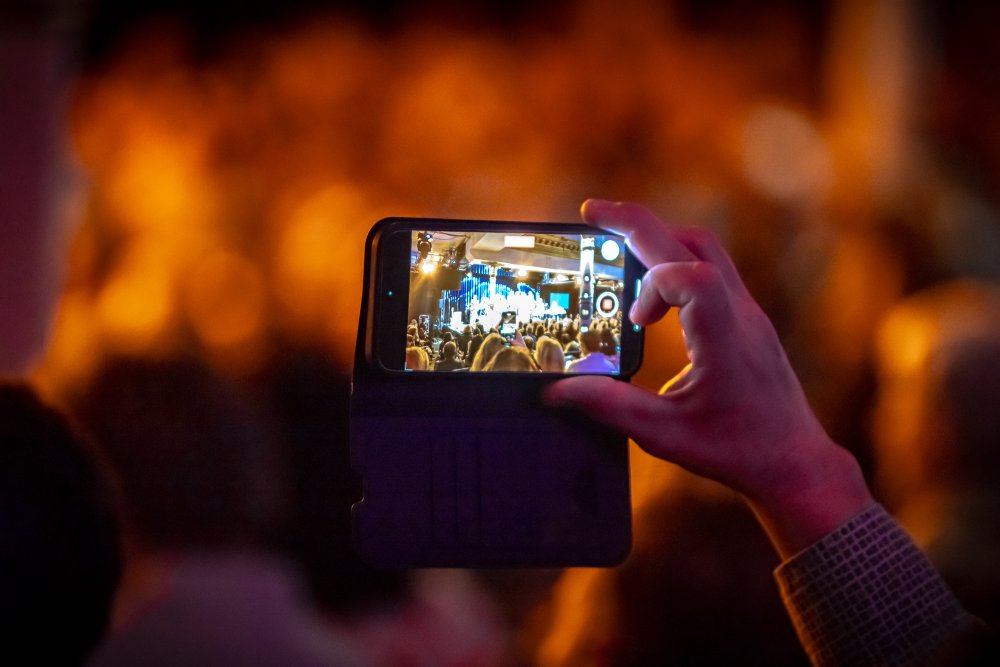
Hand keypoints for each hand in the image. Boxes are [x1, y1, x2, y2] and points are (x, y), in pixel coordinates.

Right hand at [546, 200, 872, 556]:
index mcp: (725, 339)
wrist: (794, 462)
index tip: (635, 322)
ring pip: (707, 249)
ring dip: (661, 240)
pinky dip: (676, 265)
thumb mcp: (664, 435)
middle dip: (636, 223)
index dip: (650, 287)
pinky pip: (712, 271)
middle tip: (592, 212)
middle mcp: (741, 315)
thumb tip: (557, 390)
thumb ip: (608, 407)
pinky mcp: (747, 320)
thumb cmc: (736, 451)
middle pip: (693, 244)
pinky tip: (653, 293)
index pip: (689, 276)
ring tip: (620, 246)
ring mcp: (748, 314)